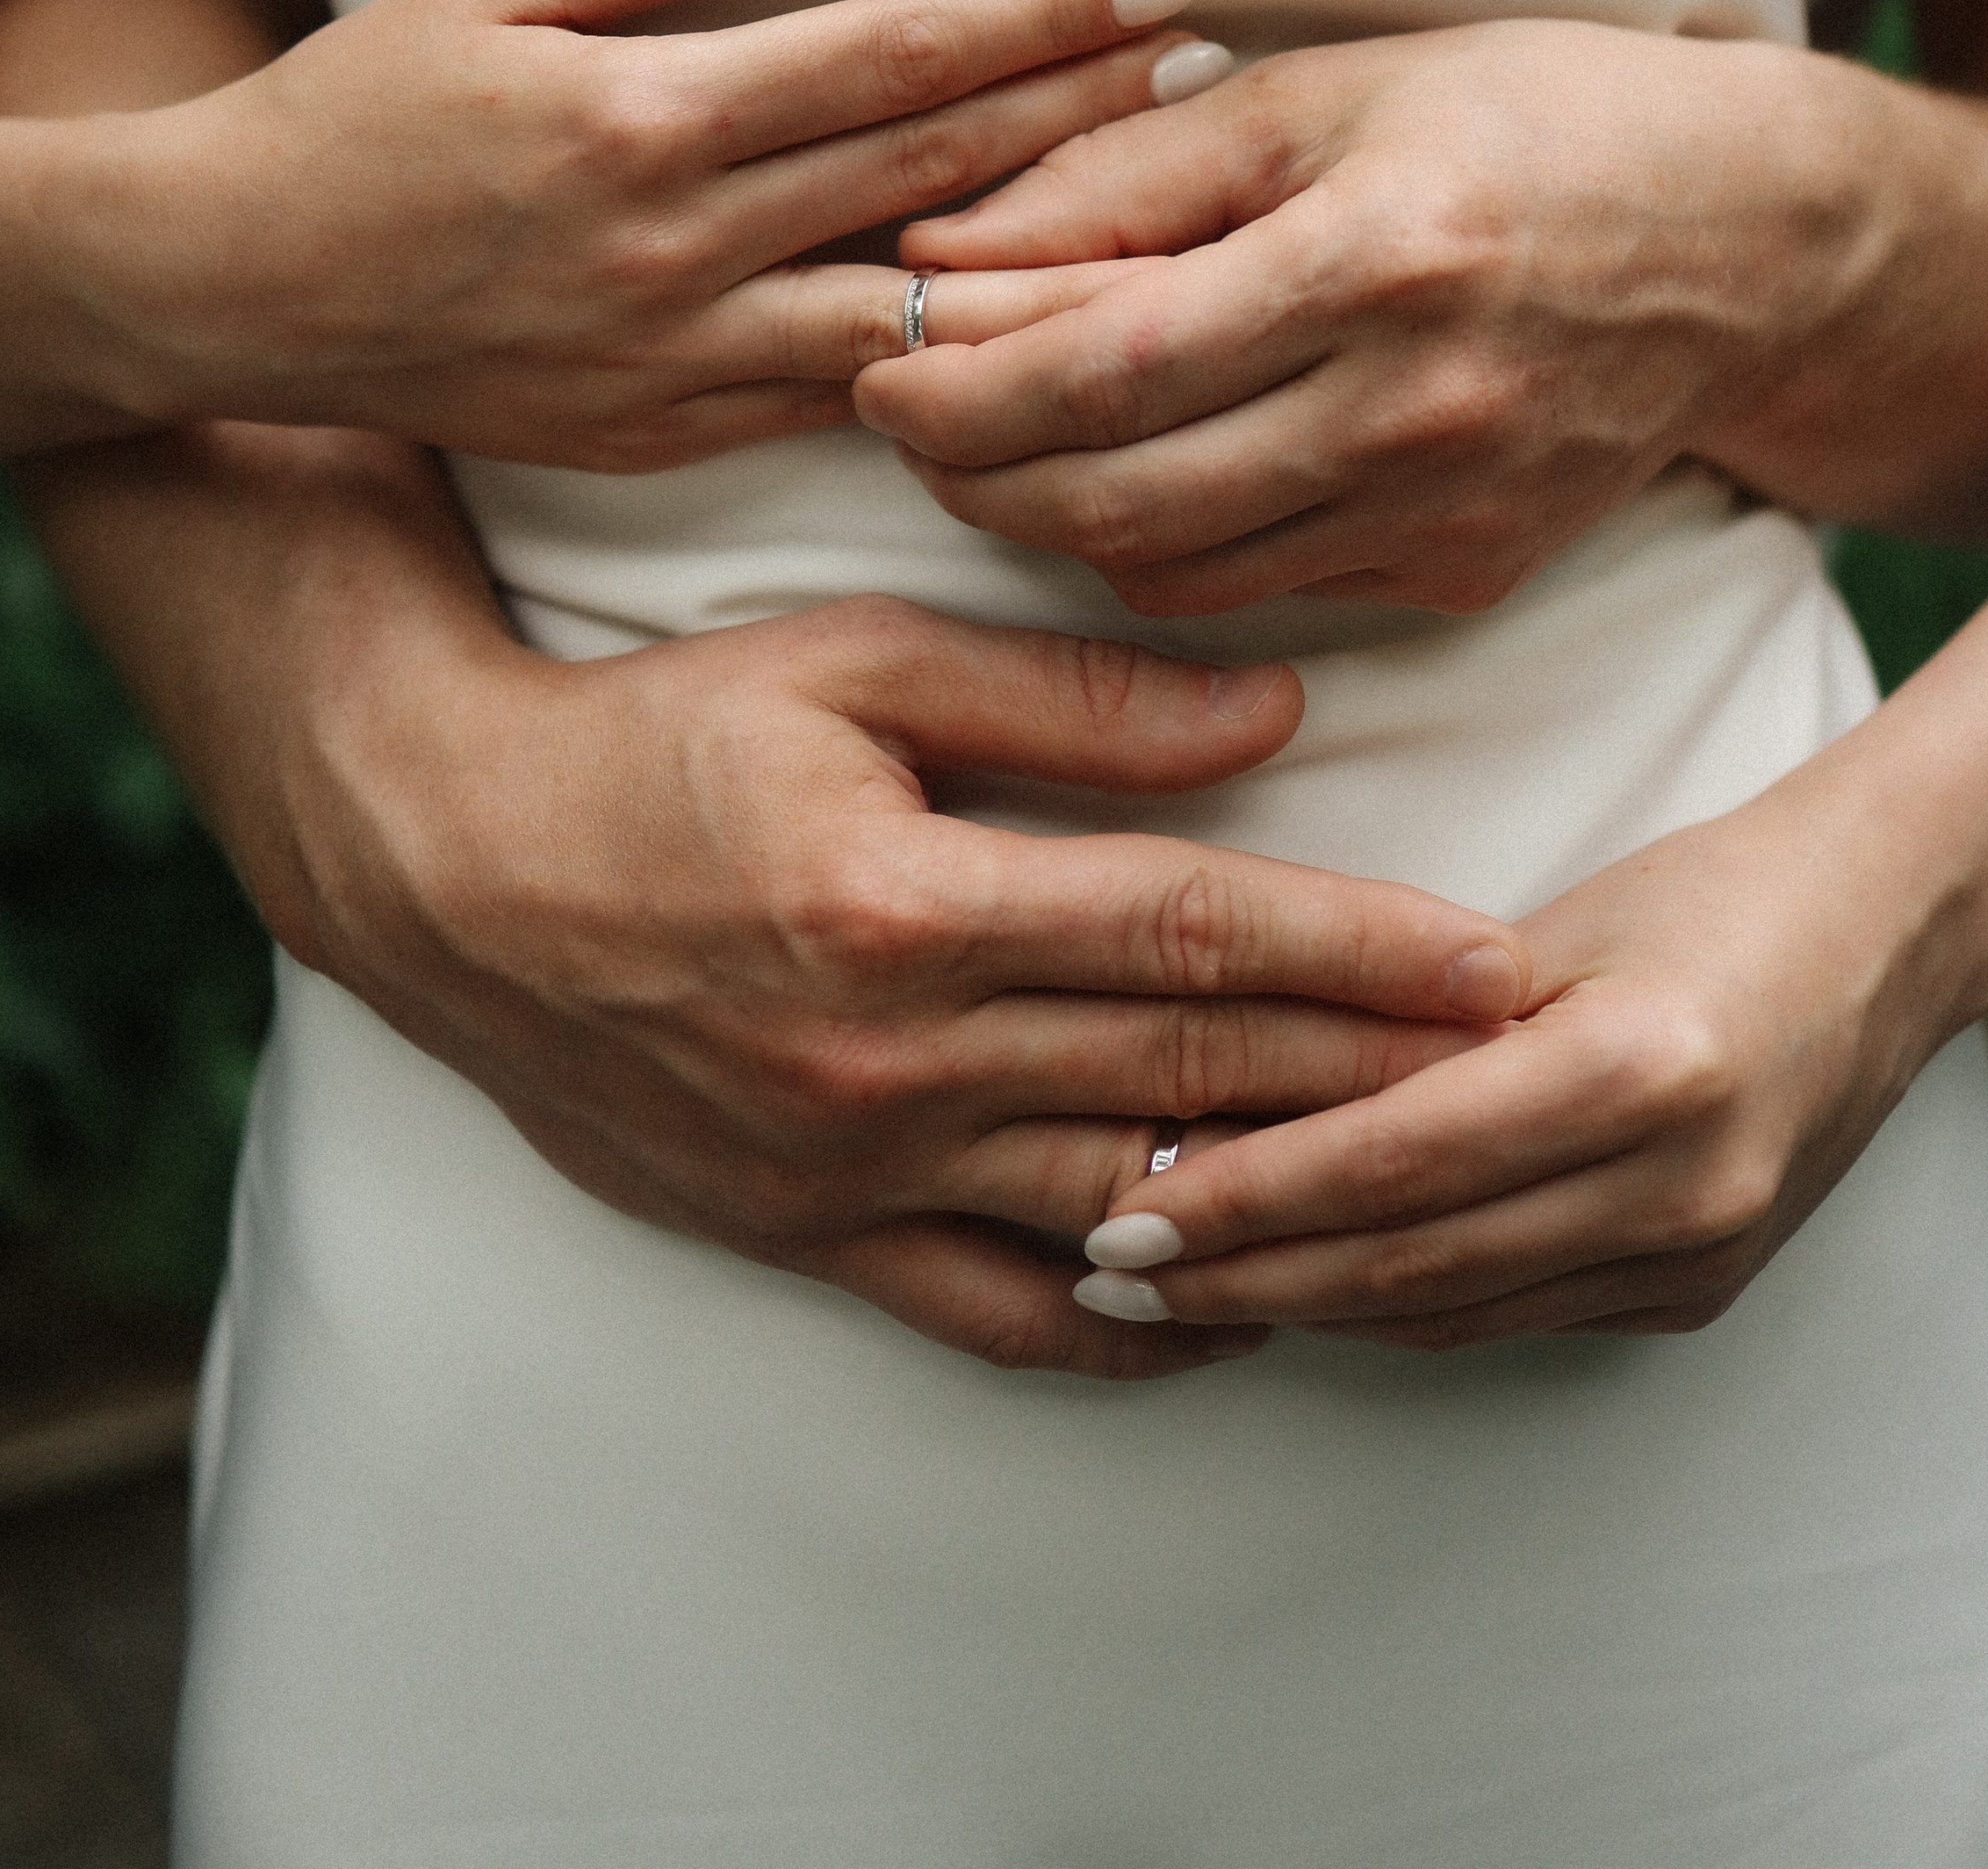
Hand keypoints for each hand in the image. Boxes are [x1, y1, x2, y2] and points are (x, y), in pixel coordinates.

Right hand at [41, 0, 1223, 464]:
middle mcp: (680, 247)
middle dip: (1089, 114)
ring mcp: (678, 359)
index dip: (1038, 14)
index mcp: (648, 115)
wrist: (239, 289)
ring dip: (1054, 256)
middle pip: (935, 174)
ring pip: (914, 308)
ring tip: (1178, 203)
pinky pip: (842, 399)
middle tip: (1216, 62)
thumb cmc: (368, 107)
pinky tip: (1044, 330)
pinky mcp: (666, 437)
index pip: (895, 56)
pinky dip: (950, 364)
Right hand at [280, 588, 1528, 1380]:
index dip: (1361, 951)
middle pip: (1186, 1081)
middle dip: (1379, 1078)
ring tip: (1436, 1190)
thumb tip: (1268, 715)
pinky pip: (1002, 1314)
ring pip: (1120, 1211)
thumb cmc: (655, 736)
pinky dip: (1132, 1325)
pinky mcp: (809, 1236)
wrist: (450, 866)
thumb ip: (1066, 693)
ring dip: (1288, 1206)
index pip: (1191, 932)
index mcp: (906, 902)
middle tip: (1537, 1078)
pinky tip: (1238, 1308)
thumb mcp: (850, 663)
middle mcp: (888, 1059)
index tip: (1501, 959)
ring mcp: (849, 1170)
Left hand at [860, 20, 1847, 614]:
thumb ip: (1128, 172)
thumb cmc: (1536, 121)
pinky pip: (1257, 594)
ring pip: (1170, 568)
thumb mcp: (1332, 89)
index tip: (876, 352)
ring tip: (989, 440)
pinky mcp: (1464, 573)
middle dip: (967, 467)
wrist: (1756, 244)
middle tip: (900, 412)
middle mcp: (1418, 406)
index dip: (958, 379)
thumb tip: (945, 246)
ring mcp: (1447, 509)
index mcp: (1378, 254)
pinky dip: (1159, 549)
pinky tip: (1124, 476)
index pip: (1104, 364)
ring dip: (1047, 518)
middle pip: (1114, 492)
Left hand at [1068, 744, 1955, 1346]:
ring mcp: (1697, 1256)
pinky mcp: (1697, 1293)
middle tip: (1105, 1266)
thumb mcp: (1559, 929)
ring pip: (1453, 1308)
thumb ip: (1419, 1018)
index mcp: (1639, 1068)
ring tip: (1171, 1288)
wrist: (1887, 938)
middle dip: (1244, 1275)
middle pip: (1411, 1262)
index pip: (1394, 1162)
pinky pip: (1512, 1316)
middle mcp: (1677, 1183)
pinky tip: (1305, 1287)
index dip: (1248, 1197)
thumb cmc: (1708, 892)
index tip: (1125, 1208)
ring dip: (1305, 1305)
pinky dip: (1397, 1305)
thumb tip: (1240, 1086)